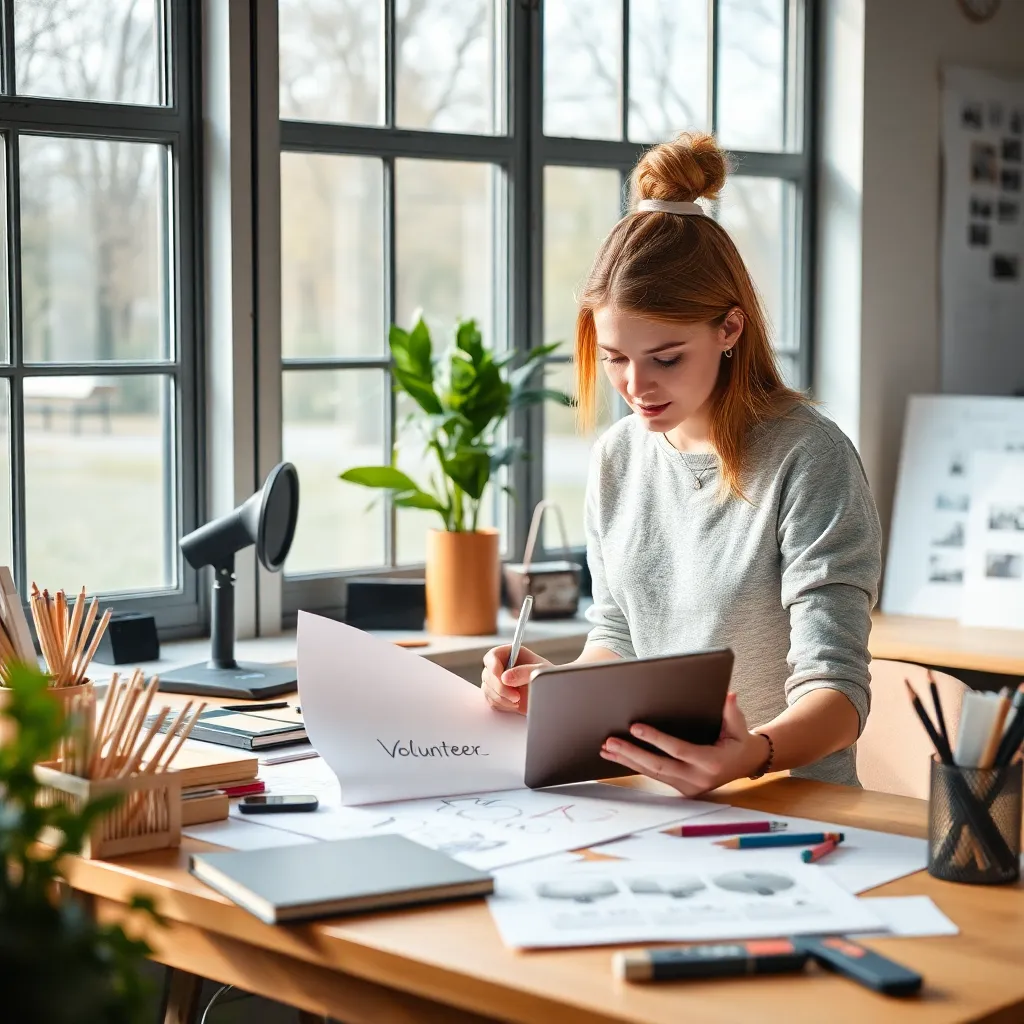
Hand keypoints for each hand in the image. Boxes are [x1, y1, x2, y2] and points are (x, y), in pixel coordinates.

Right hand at [481, 644, 550, 714]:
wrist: (551, 696)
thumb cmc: (549, 678)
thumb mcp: (540, 672)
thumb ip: (524, 672)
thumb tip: (505, 677)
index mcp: (512, 655)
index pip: (493, 656)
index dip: (492, 664)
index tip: (499, 675)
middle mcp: (503, 666)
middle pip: (488, 674)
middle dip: (500, 687)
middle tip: (515, 695)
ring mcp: (499, 681)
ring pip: (487, 688)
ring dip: (501, 697)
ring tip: (518, 700)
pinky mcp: (499, 695)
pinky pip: (491, 700)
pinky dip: (502, 704)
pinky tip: (514, 704)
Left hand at [599, 693, 769, 796]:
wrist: (745, 763)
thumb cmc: (738, 740)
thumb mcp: (738, 725)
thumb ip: (731, 711)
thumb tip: (727, 695)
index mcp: (711, 763)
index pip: (678, 750)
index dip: (656, 739)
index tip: (635, 727)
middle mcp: (698, 779)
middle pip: (658, 767)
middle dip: (632, 753)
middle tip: (610, 741)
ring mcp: (688, 787)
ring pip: (652, 774)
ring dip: (627, 760)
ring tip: (606, 748)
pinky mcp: (681, 788)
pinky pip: (654, 776)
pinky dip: (634, 765)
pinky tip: (618, 756)